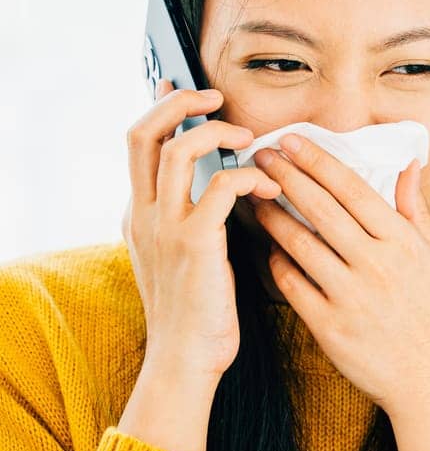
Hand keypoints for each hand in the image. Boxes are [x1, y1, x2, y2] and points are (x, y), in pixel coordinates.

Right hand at [121, 77, 282, 450]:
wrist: (186, 362)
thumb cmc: (199, 314)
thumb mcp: (185, 259)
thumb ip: (196, 220)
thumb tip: (224, 188)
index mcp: (140, 215)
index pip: (138, 144)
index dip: (160, 110)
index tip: (183, 88)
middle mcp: (144, 215)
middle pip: (144, 134)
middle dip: (179, 105)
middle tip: (216, 98)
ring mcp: (165, 228)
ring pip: (178, 151)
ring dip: (217, 134)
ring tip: (249, 139)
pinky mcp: (194, 244)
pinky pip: (220, 187)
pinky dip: (248, 176)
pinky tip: (270, 187)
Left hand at [248, 133, 429, 416]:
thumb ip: (416, 211)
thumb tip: (409, 165)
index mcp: (403, 243)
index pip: (353, 189)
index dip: (318, 161)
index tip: (291, 141)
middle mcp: (377, 265)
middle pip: (320, 209)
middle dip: (285, 176)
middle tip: (259, 155)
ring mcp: (351, 296)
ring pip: (299, 243)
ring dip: (271, 216)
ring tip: (251, 197)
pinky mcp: (329, 326)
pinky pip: (292, 284)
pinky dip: (277, 263)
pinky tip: (268, 247)